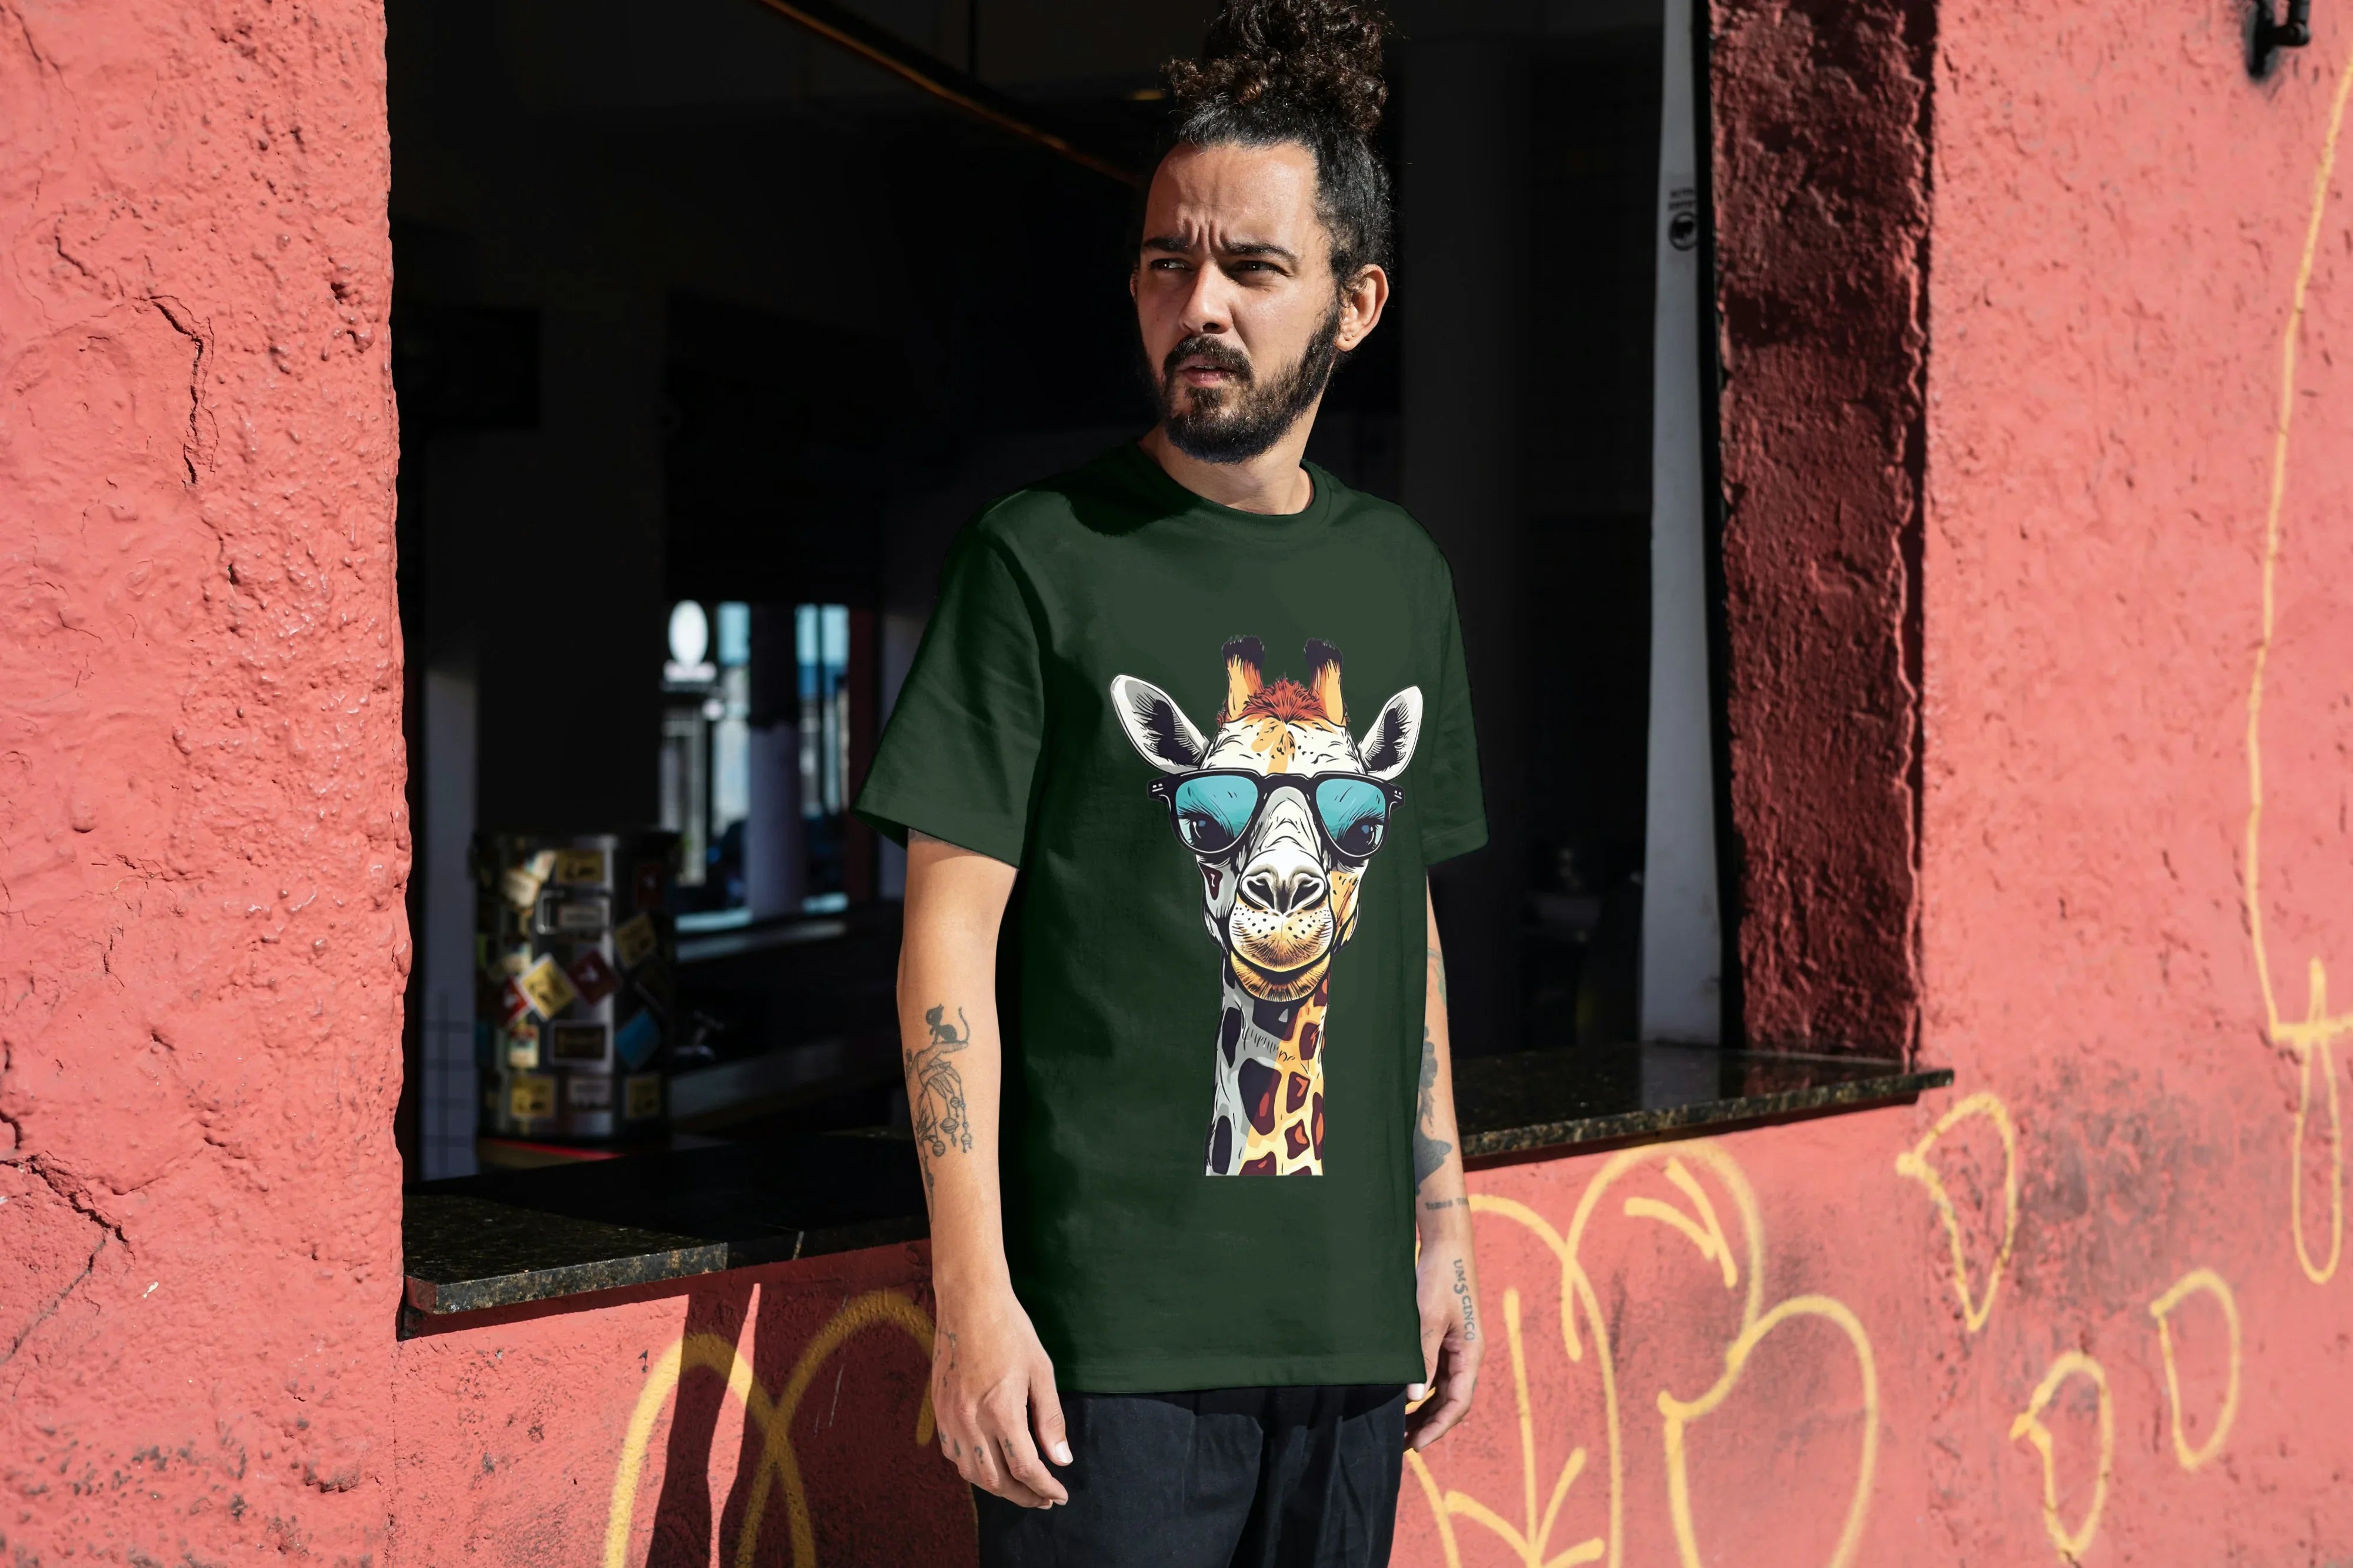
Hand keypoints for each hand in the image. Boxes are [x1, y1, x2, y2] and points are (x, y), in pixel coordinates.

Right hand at [931, 1279, 1071, 1506]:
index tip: (1060, 1495)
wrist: (969, 1301)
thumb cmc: (1011, 1331)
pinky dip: (973, 1468)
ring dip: (997, 1487)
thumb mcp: (1041, 1372)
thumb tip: (1061, 1460)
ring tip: (1020, 1486)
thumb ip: (1050, 1420)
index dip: (1044, 1487)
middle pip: (995, 1480)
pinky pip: (953, 1453)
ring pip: (970, 1472)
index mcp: (1000, 1410)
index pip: (1025, 1468)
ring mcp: (949, 1416)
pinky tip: (990, 1463)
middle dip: (1022, 1495)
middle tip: (1043, 1498)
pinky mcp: (938, 1409)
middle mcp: (970, 1419)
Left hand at [1406, 1235, 1481, 1450]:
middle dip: (1429, 1424)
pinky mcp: (1445, 1340)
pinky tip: (1402, 1398)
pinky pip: (1436, 1374)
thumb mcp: (1427, 1319)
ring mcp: (1457, 1348)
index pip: (1458, 1402)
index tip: (1416, 1443)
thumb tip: (1412, 1397)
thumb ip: (1421, 1358)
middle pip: (1452, 1401)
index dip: (1438, 1426)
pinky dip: (1422, 1390)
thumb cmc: (1439, 1278)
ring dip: (1424, 1410)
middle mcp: (1467, 1356)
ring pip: (1443, 1390)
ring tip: (1399, 1427)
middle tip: (1401, 1442)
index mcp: (1471, 1353)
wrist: (1446, 1245)